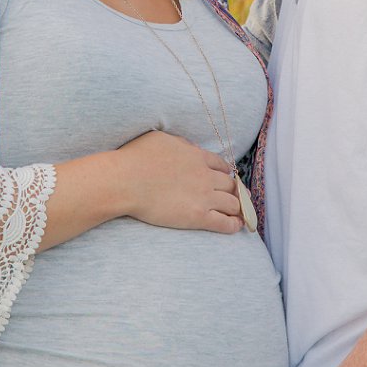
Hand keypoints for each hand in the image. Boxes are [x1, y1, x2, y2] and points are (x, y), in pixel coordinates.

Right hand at [111, 131, 242, 233]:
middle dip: (235, 191)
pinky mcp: (198, 216)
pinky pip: (225, 222)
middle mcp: (206, 176)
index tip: (225, 179)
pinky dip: (234, 224)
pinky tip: (237, 226)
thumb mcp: (162, 139)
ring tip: (241, 214)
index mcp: (197, 157)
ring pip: (233, 203)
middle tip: (237, 197)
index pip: (221, 166)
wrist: (126, 181)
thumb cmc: (136, 158)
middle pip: (231, 184)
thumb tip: (188, 148)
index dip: (225, 173)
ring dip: (238, 208)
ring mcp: (204, 196)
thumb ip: (180, 143)